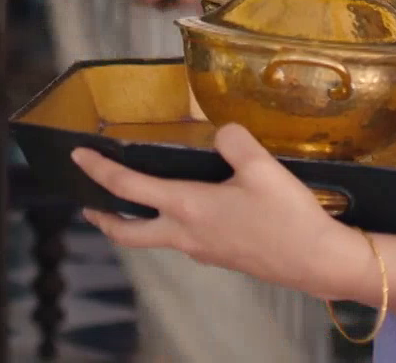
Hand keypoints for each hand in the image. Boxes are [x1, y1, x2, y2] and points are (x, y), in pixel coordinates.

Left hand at [70, 123, 373, 301]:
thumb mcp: (261, 166)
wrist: (317, 261)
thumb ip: (233, 140)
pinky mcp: (221, 257)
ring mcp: (202, 250)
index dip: (98, 171)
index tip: (78, 156)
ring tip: (137, 201)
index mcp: (186, 207)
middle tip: (89, 204)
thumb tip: (221, 133)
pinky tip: (192, 209)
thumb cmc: (287, 215)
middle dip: (103, 218)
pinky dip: (171, 225)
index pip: (128, 188)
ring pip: (156, 239)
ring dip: (137, 222)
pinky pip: (185, 240)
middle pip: (128, 232)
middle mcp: (185, 234)